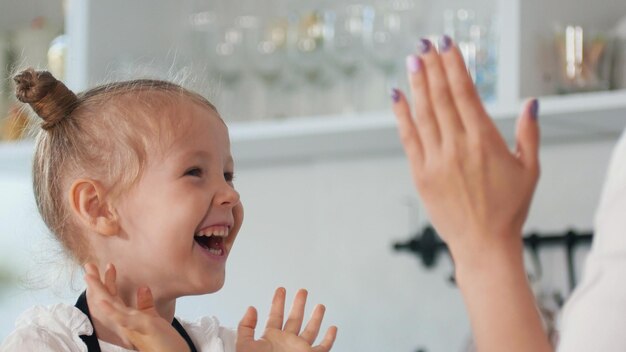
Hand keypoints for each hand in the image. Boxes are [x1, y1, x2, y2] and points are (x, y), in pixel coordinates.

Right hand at [84, 263, 189, 351]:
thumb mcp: (152, 319)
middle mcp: (124, 324)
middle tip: (88, 265)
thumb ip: (145, 304)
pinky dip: (111, 310)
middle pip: (107, 300)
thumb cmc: (164, 342)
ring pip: (110, 306)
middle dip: (96, 283)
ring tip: (89, 275)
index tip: (108, 265)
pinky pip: (122, 319)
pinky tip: (103, 301)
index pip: (114, 298)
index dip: (109, 282)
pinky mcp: (139, 328)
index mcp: (128, 320)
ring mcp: (130, 327)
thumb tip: (142, 288)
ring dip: (99, 290)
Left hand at [236, 288, 336, 351]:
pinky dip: (329, 339)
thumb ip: (246, 326)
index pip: (275, 316)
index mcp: (270, 338)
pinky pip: (323, 348)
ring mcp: (298, 349)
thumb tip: (251, 309)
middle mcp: (286, 342)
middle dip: (298, 304)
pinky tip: (333, 329)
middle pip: (295, 319)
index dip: (278, 302)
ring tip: (320, 306)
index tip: (281, 289)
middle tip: (302, 291)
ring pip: (310, 330)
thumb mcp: (244, 344)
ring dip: (316, 318)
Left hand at [391, 37, 540, 264]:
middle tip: (425, 44)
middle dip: (433, 67)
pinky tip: (397, 95)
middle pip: (441, 97)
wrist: (483, 245)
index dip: (454, 66)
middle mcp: (458, 146)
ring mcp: (436, 160)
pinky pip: (408, 138)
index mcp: (485, 141)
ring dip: (417, 84)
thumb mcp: (530, 169)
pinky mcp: (421, 174)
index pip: (466, 93)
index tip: (447, 45)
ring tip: (413, 60)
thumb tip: (532, 102)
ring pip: (423, 113)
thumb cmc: (509, 208)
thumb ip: (529, 133)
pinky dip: (402, 114)